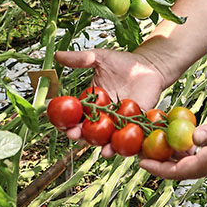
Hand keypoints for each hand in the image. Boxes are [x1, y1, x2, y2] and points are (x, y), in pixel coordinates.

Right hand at [54, 48, 168, 154]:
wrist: (149, 66)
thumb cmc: (123, 63)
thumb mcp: (100, 58)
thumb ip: (80, 59)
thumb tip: (57, 55)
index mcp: (91, 103)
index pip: (75, 116)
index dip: (65, 122)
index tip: (60, 123)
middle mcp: (102, 117)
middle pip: (88, 131)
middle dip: (80, 136)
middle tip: (74, 135)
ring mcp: (119, 123)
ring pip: (109, 140)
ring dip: (105, 147)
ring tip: (103, 151)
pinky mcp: (136, 125)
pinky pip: (131, 138)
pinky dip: (129, 147)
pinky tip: (126, 150)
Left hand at [139, 113, 206, 179]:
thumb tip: (193, 135)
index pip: (177, 172)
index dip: (157, 168)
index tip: (140, 162)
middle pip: (177, 167)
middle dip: (158, 160)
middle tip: (140, 149)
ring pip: (186, 160)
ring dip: (170, 153)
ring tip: (154, 141)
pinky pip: (197, 151)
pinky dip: (184, 145)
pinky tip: (179, 134)